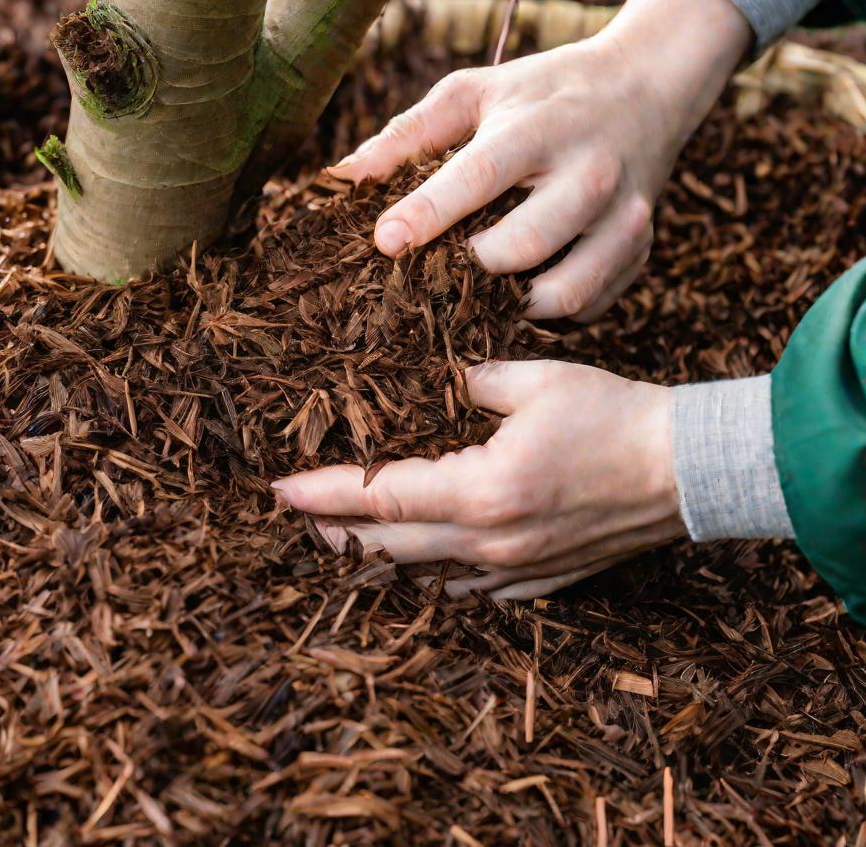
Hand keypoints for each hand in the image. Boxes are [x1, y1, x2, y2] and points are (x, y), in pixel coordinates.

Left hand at [272, 361, 684, 600]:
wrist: (686, 470)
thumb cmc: (614, 416)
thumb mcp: (534, 381)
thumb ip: (470, 380)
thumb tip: (433, 378)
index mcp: (482, 489)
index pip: (380, 495)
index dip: (324, 492)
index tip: (279, 488)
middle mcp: (490, 541)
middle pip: (389, 546)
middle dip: (335, 530)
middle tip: (296, 513)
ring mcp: (515, 568)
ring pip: (424, 573)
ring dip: (377, 555)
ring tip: (342, 537)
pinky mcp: (540, 578)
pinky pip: (469, 588)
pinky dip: (433, 573)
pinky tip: (419, 564)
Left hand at [332, 0, 750, 319]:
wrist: (647, 86)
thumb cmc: (541, 93)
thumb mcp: (474, 93)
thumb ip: (408, 134)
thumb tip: (341, 177)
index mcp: (539, 128)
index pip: (479, 176)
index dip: (428, 214)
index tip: (384, 241)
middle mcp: (589, 173)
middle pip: (522, 247)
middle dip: (470, 270)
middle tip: (439, 271)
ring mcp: (625, 216)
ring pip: (563, 293)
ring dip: (511, 304)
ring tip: (482, 288)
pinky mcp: (641, 248)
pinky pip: (590, 306)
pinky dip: (551, 313)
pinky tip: (525, 290)